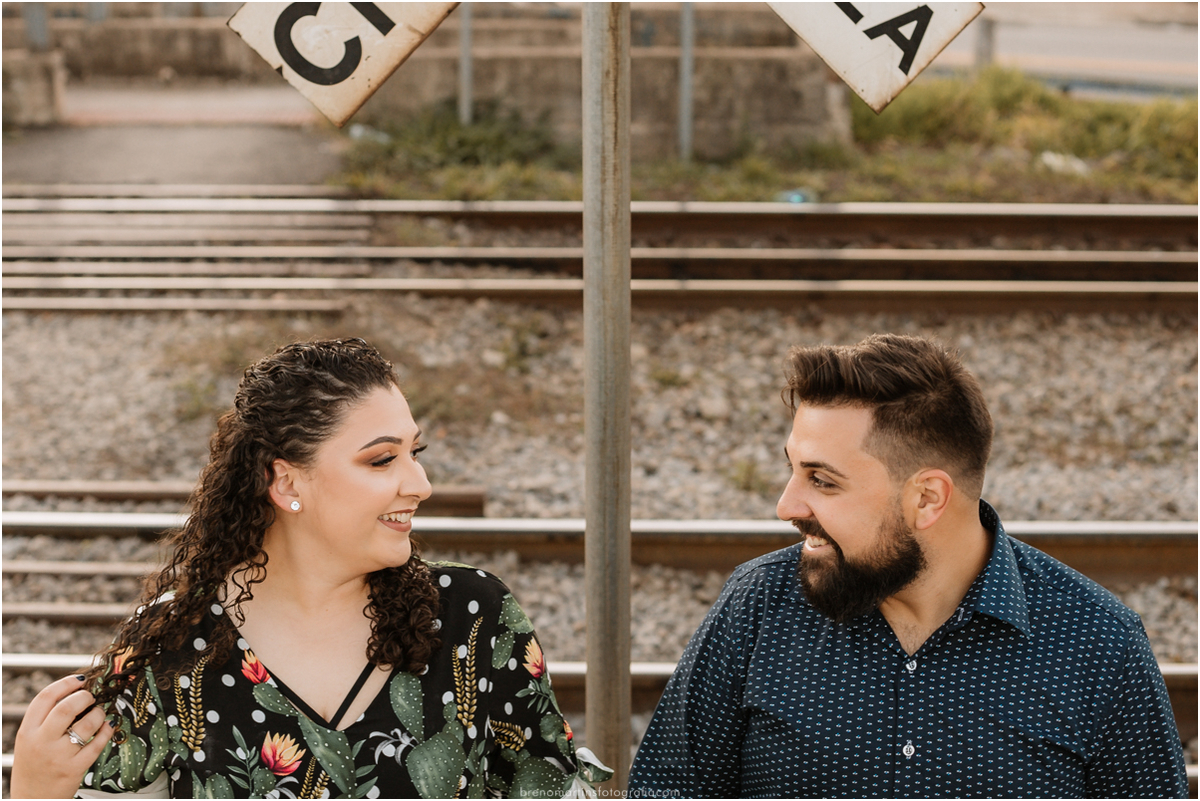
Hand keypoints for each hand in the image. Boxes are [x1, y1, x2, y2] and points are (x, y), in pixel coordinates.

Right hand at [10, 674, 114, 798]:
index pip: (45, 698)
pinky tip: (109, 726)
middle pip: (66, 708)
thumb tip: (76, 692)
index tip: (80, 680)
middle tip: (91, 697)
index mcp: (27, 732)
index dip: (65, 683)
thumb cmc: (34, 766)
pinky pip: (97, 744)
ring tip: (99, 713)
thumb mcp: (29, 741)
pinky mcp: (74, 769)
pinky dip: (107, 731)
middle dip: (84, 697)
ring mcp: (58, 757)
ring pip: (86, 724)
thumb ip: (45, 719)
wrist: (32, 800)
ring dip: (98, 714)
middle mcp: (41, 742)